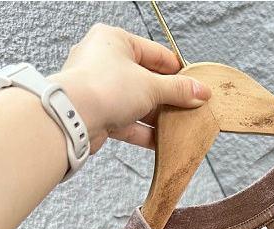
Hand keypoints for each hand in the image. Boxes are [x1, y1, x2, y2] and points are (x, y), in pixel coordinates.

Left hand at [46, 22, 210, 152]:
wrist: (73, 117)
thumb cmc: (102, 87)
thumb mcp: (151, 86)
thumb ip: (178, 90)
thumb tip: (200, 91)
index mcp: (115, 41)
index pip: (155, 54)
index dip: (178, 71)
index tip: (195, 86)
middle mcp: (105, 62)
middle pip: (147, 80)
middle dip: (169, 98)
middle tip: (190, 108)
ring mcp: (101, 89)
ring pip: (138, 103)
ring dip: (159, 117)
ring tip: (178, 127)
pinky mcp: (100, 114)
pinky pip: (129, 122)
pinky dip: (145, 132)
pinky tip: (162, 142)